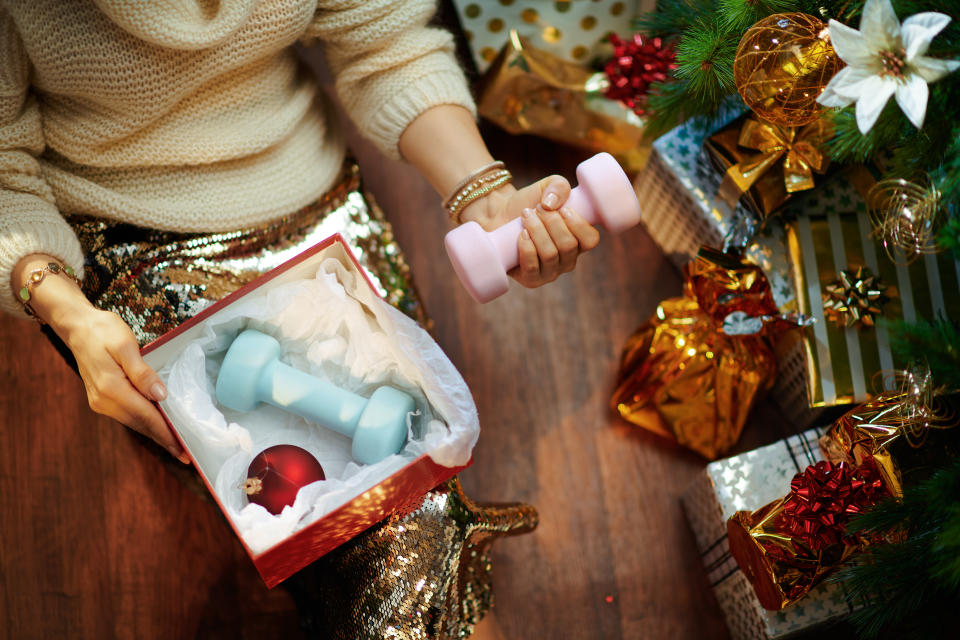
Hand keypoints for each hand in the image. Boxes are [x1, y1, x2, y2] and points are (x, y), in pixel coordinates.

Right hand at [13, 255, 187, 462]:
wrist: (77, 327)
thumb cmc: (103, 331)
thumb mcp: (125, 345)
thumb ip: (142, 372)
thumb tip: (160, 395)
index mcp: (111, 387)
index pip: (145, 415)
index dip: (165, 432)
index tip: (182, 447)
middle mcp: (104, 400)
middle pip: (140, 424)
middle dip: (163, 439)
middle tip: (185, 454)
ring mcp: (100, 402)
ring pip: (133, 422)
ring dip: (154, 433)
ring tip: (175, 445)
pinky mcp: (100, 399)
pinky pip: (127, 416)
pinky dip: (144, 423)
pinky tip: (157, 427)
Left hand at [460, 176, 599, 287]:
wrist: (500, 214)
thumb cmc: (528, 202)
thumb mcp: (547, 187)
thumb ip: (559, 186)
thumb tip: (551, 204)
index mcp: (579, 241)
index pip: (591, 240)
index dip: (578, 224)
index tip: (562, 209)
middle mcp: (567, 260)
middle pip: (568, 246)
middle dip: (551, 222)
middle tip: (537, 208)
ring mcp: (550, 272)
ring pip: (550, 255)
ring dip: (536, 230)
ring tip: (526, 216)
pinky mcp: (530, 279)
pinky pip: (533, 268)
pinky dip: (526, 247)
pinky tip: (521, 234)